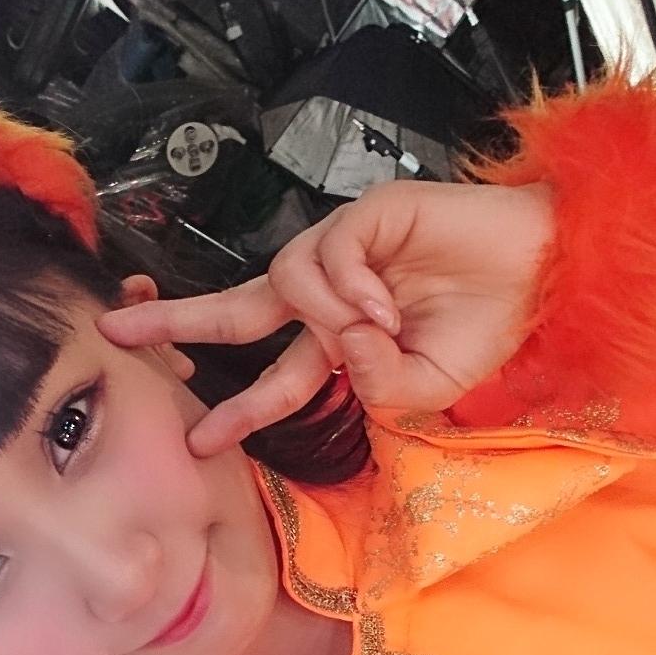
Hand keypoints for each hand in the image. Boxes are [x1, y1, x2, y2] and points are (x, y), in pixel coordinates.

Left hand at [99, 180, 553, 453]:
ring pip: (284, 281)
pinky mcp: (362, 216)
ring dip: (328, 318)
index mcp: (342, 341)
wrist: (540, 274)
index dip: (237, 407)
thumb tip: (342, 350)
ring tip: (384, 327)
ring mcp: (343, 251)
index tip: (196, 438)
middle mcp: (331, 296)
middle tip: (115, 332)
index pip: (273, 375)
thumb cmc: (490, 329)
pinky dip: (353, 291)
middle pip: (236, 309)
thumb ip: (377, 390)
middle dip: (175, 321)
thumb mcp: (426, 391)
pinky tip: (389, 303)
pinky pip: (325, 258)